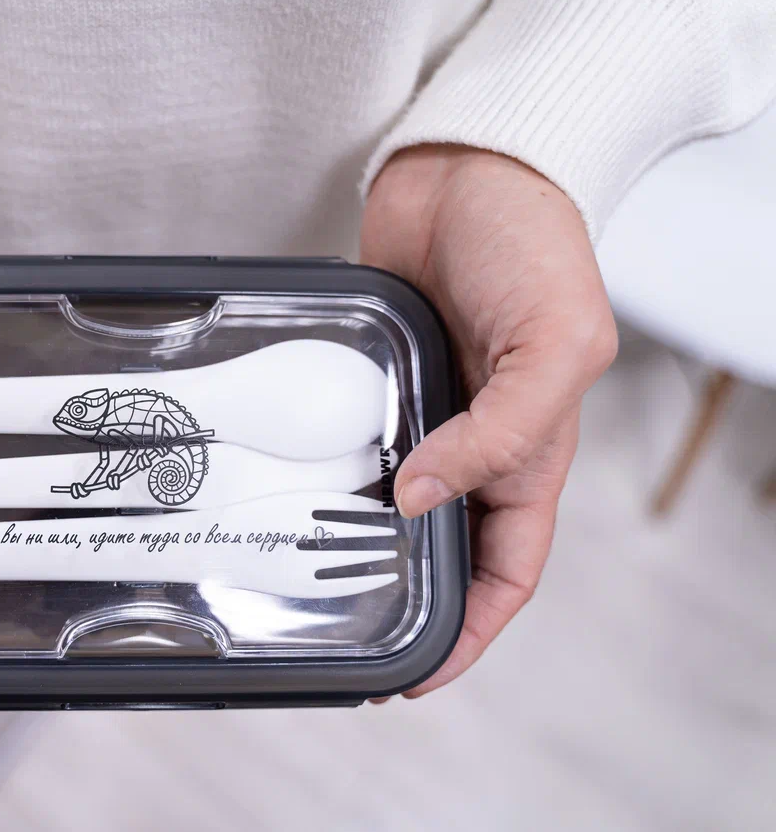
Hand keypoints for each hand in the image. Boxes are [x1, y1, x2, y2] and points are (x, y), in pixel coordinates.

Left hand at [361, 145, 617, 697]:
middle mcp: (474, 441)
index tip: (421, 674)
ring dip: (357, 540)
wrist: (469, 168)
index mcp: (532, 449)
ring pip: (388, 501)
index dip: (475, 630)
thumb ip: (496, 433)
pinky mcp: (376, 379)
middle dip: (409, 599)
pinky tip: (291, 493)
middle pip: (443, 546)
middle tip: (350, 638)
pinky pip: (350, 440)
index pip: (509, 565)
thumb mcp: (550, 348)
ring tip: (306, 583)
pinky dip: (326, 472)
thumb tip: (419, 500)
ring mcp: (423, 411)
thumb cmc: (534, 245)